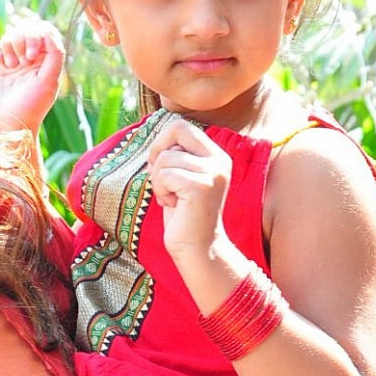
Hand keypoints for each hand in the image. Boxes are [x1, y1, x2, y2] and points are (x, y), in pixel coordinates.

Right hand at [0, 19, 64, 137]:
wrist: (5, 125)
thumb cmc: (30, 108)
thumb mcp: (49, 82)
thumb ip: (55, 54)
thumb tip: (48, 32)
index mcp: (47, 62)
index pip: (46, 32)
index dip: (39, 34)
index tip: (34, 54)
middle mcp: (31, 60)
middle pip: (28, 29)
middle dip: (25, 38)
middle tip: (25, 58)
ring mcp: (14, 61)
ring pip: (13, 33)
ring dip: (13, 44)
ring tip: (13, 65)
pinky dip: (2, 50)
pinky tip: (5, 67)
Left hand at [146, 116, 231, 257]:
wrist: (197, 248)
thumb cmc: (184, 215)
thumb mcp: (182, 178)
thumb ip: (177, 156)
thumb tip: (158, 140)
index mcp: (216, 155)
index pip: (182, 127)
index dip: (162, 142)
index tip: (158, 165)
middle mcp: (218, 160)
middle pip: (176, 130)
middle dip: (157, 152)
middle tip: (157, 177)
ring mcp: (212, 172)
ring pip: (166, 158)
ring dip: (158, 180)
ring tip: (169, 198)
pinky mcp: (200, 186)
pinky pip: (165, 175)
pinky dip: (160, 190)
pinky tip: (171, 205)